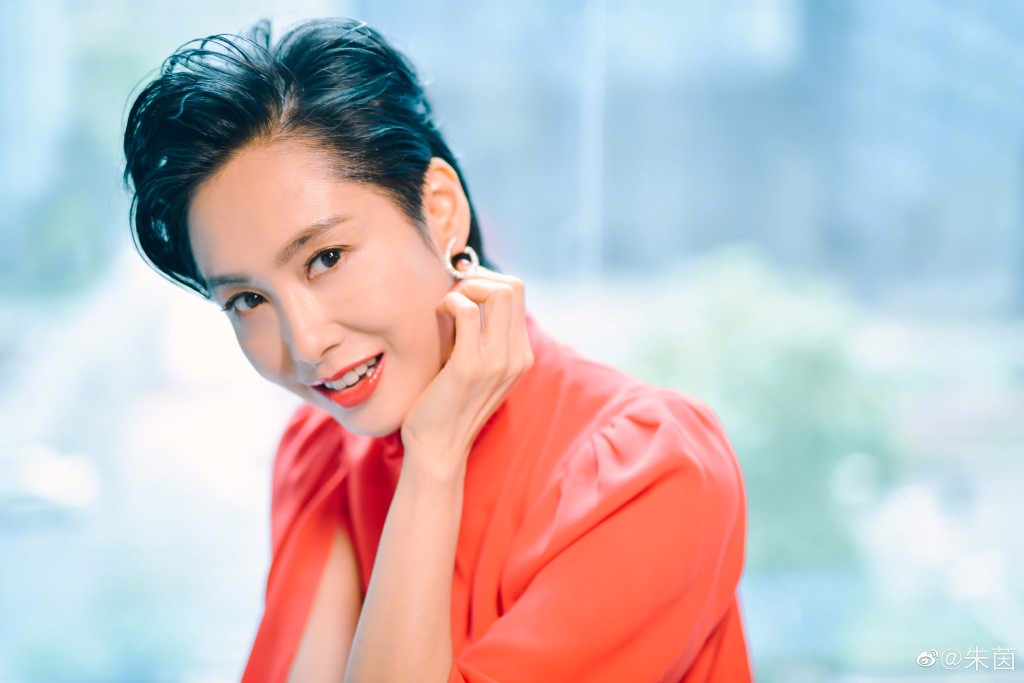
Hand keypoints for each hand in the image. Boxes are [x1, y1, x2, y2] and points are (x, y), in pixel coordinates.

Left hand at [399, 265, 533, 479]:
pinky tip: (439, 314)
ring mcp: (497, 361)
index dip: (487, 281)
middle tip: (454, 294)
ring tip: (447, 305)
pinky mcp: (470, 366)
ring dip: (466, 288)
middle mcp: (517, 356)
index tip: (462, 291)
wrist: (439, 448)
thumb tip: (467, 293)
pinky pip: (467, 311)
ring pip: (499, 293)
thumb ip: (482, 336)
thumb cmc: (447, 405)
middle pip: (514, 286)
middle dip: (479, 278)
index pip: (518, 293)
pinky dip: (451, 302)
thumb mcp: (477, 368)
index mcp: (521, 354)